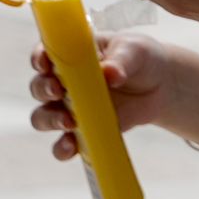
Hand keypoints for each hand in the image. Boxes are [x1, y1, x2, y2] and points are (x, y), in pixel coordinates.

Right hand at [27, 31, 172, 161]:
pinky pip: (62, 144)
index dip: (39, 59)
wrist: (159, 87)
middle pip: (38, 87)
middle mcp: (63, 81)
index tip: (45, 65)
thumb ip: (120, 61)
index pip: (44, 54)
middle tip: (59, 92)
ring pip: (43, 117)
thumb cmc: (140, 58)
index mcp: (70, 54)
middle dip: (44, 90)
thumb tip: (110, 73)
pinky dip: (62, 148)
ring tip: (69, 122)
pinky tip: (72, 147)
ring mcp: (70, 108)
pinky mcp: (82, 132)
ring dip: (50, 120)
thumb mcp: (133, 50)